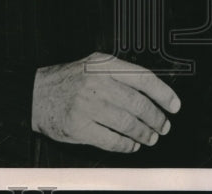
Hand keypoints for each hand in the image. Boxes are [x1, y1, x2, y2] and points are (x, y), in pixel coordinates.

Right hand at [32, 52, 180, 152]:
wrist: (36, 93)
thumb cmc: (68, 80)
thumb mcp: (94, 65)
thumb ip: (119, 73)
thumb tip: (151, 91)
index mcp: (105, 65)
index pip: (143, 78)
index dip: (163, 93)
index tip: (174, 105)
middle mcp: (97, 84)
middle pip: (138, 103)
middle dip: (156, 118)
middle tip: (163, 126)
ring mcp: (87, 106)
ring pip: (127, 123)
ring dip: (143, 133)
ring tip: (150, 137)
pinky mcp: (79, 127)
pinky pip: (110, 140)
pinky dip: (125, 145)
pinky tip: (131, 146)